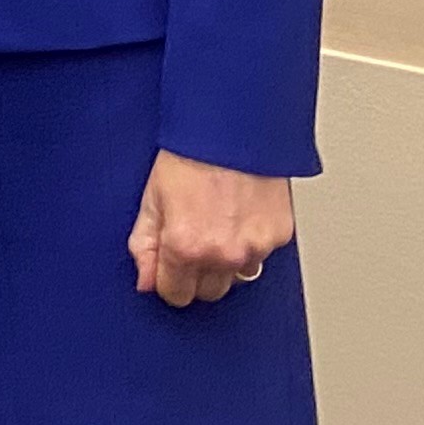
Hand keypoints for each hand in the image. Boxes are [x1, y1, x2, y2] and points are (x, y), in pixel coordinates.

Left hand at [128, 149, 292, 305]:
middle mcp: (223, 254)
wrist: (232, 129)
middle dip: (197, 273)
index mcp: (186, 247)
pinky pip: (261, 254)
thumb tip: (146, 281)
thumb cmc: (189, 156)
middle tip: (192, 239)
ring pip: (237, 275)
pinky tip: (238, 215)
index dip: (169, 279)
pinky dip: (250, 242)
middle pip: (208, 292)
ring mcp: (255, 247)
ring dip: (226, 259)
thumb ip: (144, 246)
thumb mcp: (151, 198)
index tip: (169, 266)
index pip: (176, 295)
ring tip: (216, 222)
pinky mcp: (279, 236)